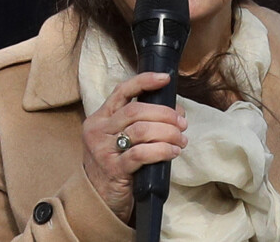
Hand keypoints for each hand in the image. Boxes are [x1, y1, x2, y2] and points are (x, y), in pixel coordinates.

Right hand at [81, 72, 187, 222]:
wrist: (98, 201)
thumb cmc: (115, 164)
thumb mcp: (119, 138)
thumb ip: (141, 121)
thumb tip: (175, 110)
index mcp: (100, 117)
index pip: (122, 90)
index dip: (145, 81)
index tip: (165, 78)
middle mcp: (98, 130)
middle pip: (136, 110)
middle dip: (164, 113)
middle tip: (182, 122)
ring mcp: (103, 149)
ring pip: (141, 130)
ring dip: (168, 132)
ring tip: (181, 139)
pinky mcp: (113, 169)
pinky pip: (142, 154)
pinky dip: (162, 150)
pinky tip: (173, 152)